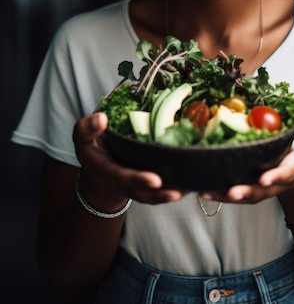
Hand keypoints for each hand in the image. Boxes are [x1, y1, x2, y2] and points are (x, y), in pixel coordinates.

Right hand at [73, 112, 187, 204]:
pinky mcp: (146, 183)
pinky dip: (174, 188)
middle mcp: (122, 182)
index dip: (137, 179)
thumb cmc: (92, 143)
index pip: (122, 176)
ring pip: (153, 195)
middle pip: (141, 193)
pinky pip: (160, 189)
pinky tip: (191, 183)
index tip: (154, 180)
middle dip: (159, 195)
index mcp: (106, 170)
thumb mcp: (82, 135)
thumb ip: (87, 128)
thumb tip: (101, 118)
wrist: (97, 161)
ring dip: (170, 195)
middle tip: (177, 193)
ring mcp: (134, 185)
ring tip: (189, 190)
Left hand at [199, 112, 293, 203]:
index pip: (286, 174)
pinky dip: (217, 193)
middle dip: (246, 192)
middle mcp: (275, 182)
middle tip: (232, 191)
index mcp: (292, 169)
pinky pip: (231, 192)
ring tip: (206, 192)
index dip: (276, 177)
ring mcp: (260, 187)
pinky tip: (200, 189)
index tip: (265, 179)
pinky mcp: (247, 185)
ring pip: (243, 195)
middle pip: (261, 192)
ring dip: (224, 196)